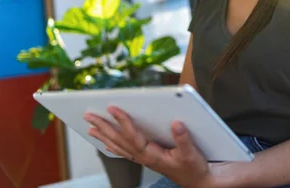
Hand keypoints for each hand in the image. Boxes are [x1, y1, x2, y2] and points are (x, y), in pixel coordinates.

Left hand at [84, 107, 216, 187]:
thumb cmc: (195, 169)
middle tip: (89, 116)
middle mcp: (145, 158)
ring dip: (104, 136)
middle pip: (120, 141)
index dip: (122, 122)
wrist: (199, 182)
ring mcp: (144, 159)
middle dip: (104, 127)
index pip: (133, 136)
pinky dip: (113, 146)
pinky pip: (125, 152)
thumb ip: (183, 139)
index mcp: (153, 156)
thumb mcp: (192, 154)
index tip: (112, 108)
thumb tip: (176, 123)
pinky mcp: (147, 159)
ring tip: (91, 127)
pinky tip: (106, 144)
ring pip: (119, 147)